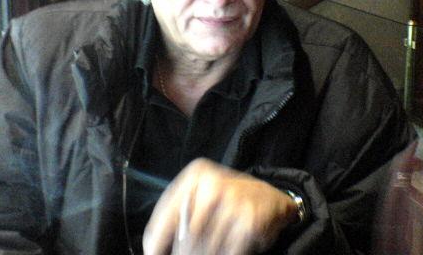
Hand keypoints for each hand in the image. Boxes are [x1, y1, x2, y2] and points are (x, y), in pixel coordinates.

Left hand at [142, 158, 297, 254]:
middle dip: (182, 253)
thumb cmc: (226, 200)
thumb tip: (152, 246)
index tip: (152, 254)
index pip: (165, 216)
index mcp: (195, 175)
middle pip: (184, 237)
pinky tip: (228, 250)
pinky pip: (228, 252)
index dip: (156, 242)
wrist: (271, 198)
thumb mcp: (199, 195)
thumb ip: (176, 215)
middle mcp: (212, 185)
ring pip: (205, 248)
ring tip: (211, 250)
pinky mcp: (250, 220)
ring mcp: (233, 202)